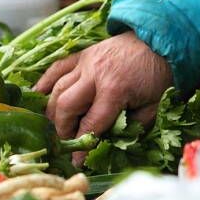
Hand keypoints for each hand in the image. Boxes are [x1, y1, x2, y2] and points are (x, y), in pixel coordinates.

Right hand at [36, 31, 172, 138]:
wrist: (163, 39)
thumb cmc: (161, 75)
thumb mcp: (154, 105)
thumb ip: (134, 125)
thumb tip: (111, 141)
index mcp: (114, 90)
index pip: (91, 125)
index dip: (80, 146)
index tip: (75, 161)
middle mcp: (95, 75)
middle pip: (66, 107)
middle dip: (62, 129)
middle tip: (64, 142)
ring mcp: (86, 62)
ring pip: (58, 88)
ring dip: (53, 110)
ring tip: (55, 126)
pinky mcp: (83, 54)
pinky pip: (57, 68)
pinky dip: (45, 82)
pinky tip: (36, 96)